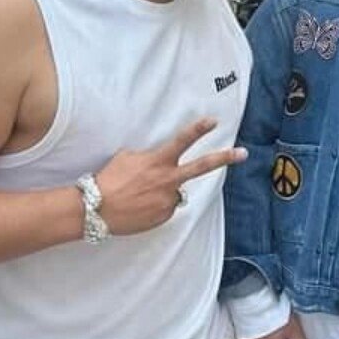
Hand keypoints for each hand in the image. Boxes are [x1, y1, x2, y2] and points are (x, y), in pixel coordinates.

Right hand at [94, 117, 247, 235]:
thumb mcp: (128, 157)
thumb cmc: (109, 180)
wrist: (94, 209)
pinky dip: (156, 206)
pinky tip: (139, 206)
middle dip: (225, 158)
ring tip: (140, 195)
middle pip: (202, 166)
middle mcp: (168, 180)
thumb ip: (150, 157)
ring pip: (175, 191)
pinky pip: (165, 207)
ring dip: (163, 191)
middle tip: (243, 153)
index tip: (213, 121)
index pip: (182, 141)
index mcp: (158, 162)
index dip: (199, 130)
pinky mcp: (163, 217)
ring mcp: (168, 200)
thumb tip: (159, 161)